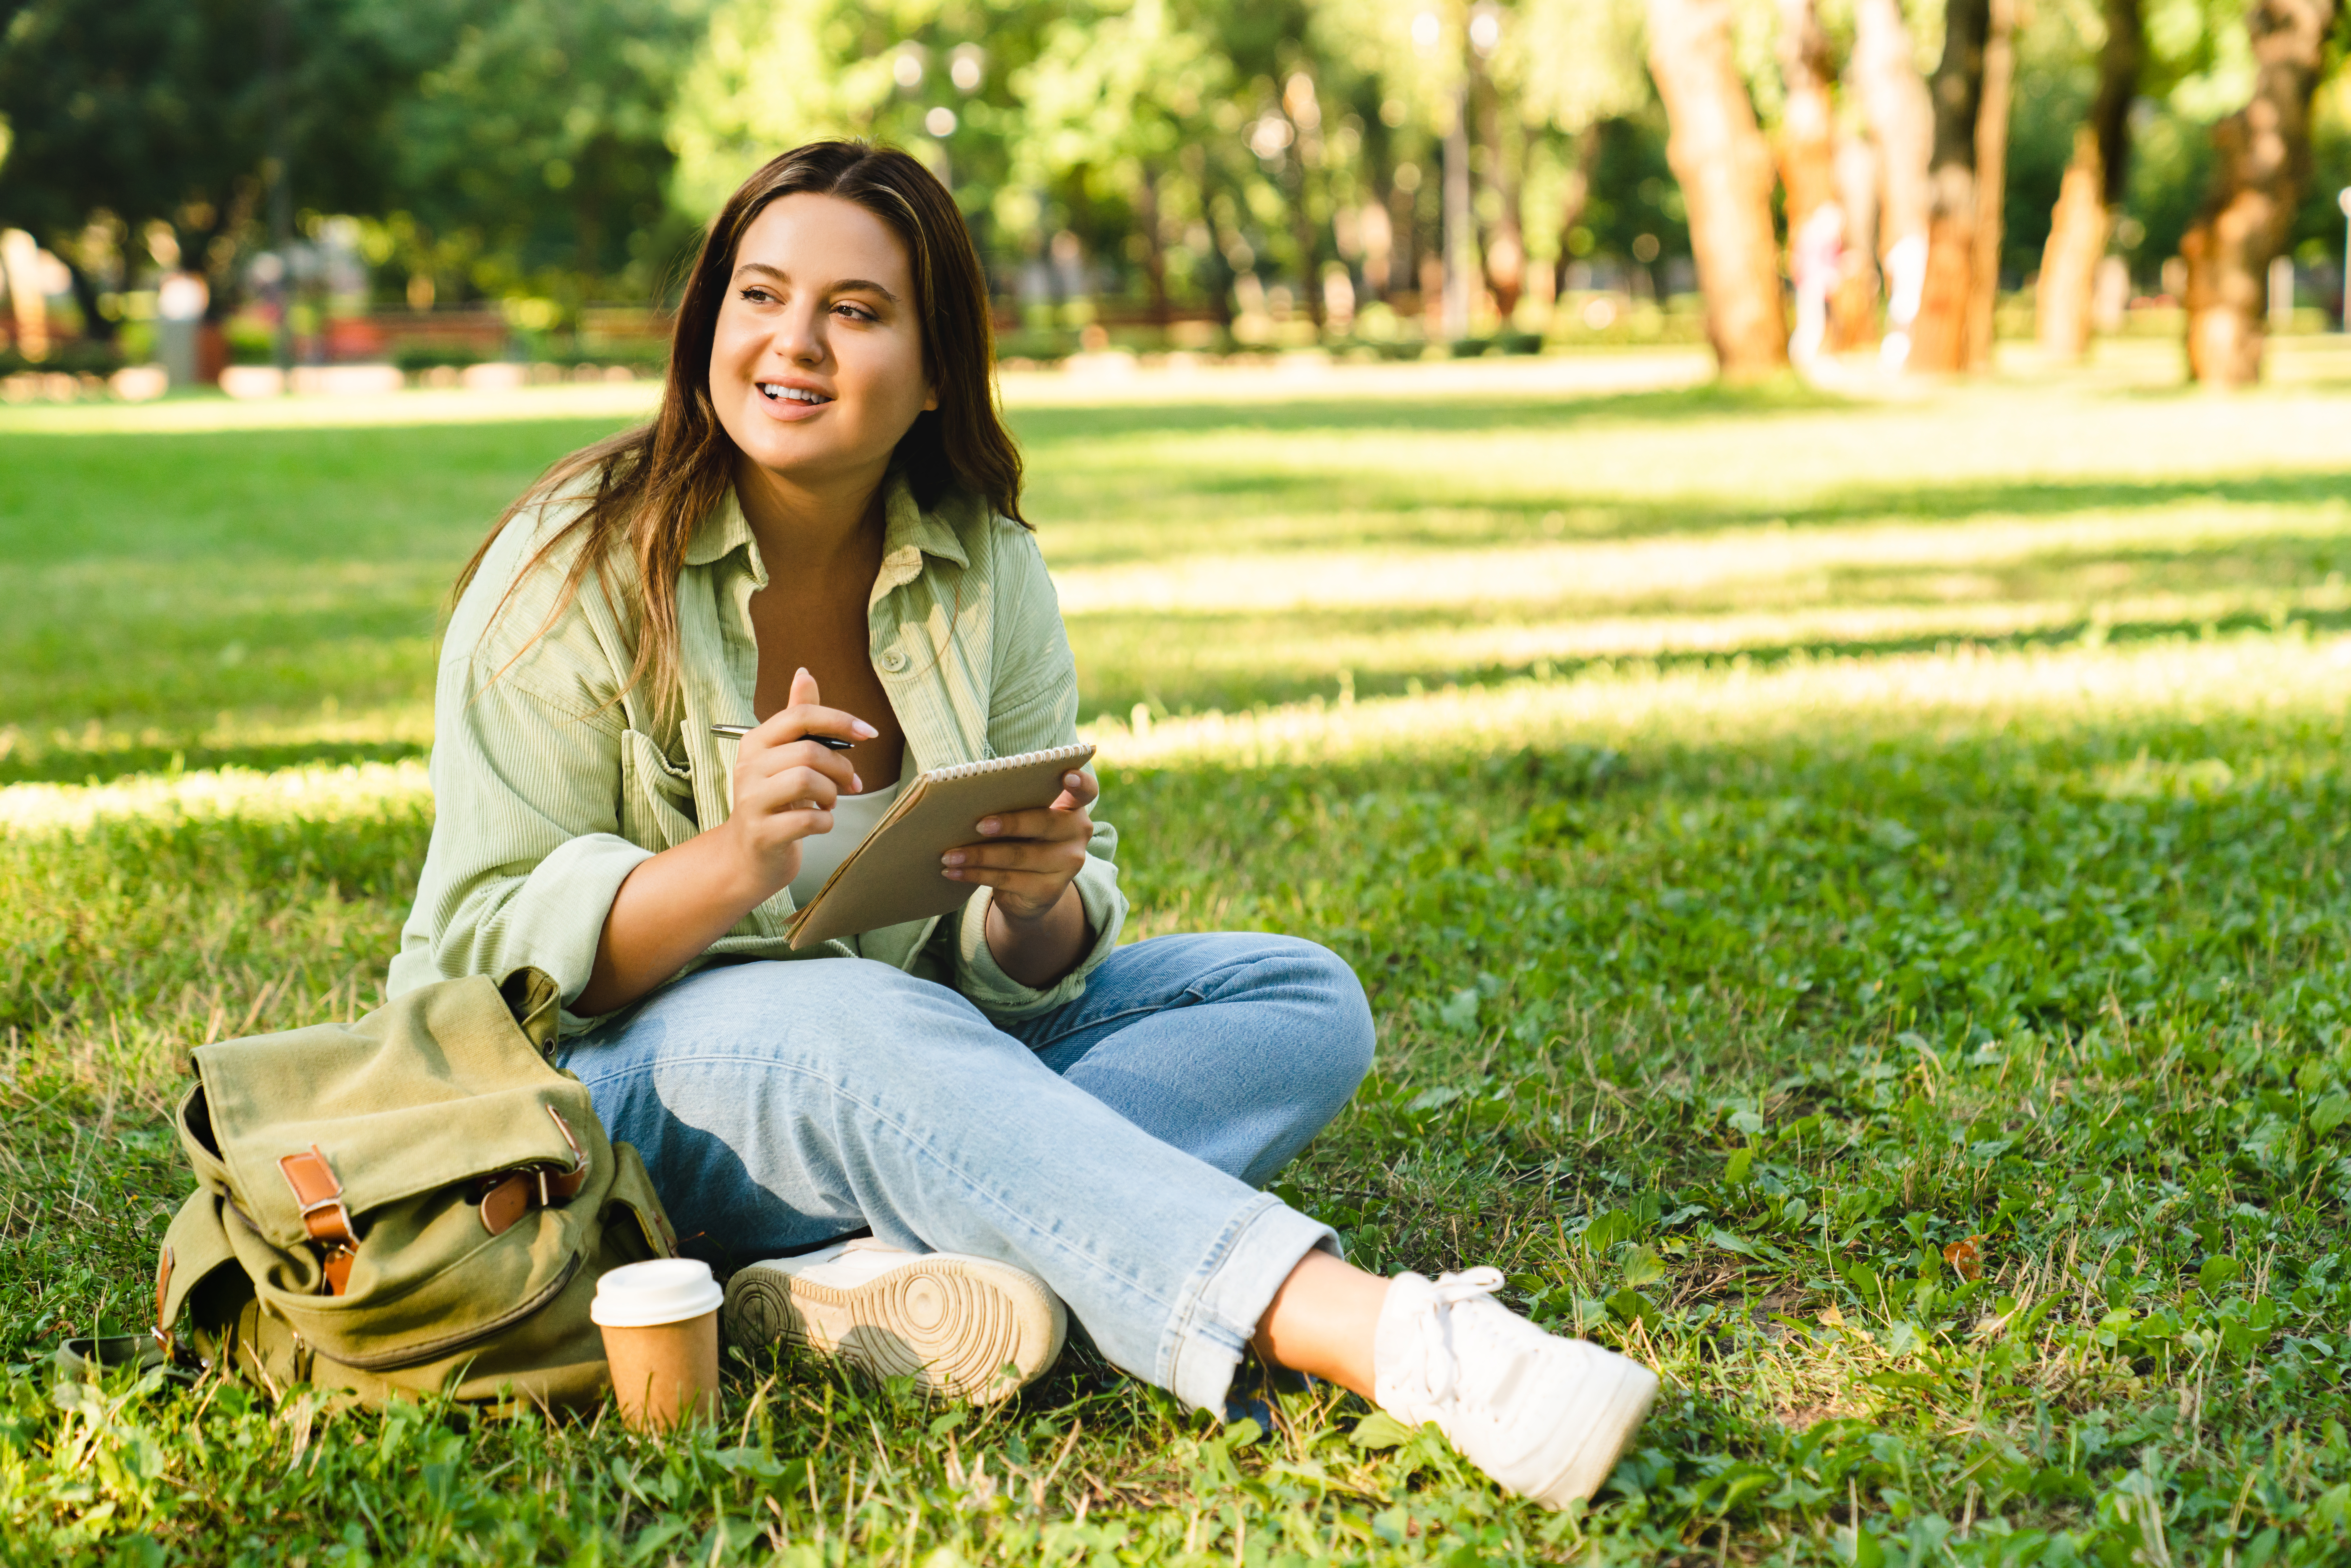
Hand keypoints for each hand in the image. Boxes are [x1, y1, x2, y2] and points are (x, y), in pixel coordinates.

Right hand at [721, 667, 875, 896]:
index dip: (840, 720)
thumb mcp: (783, 756)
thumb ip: (796, 718)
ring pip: (807, 781)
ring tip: (829, 804)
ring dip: (832, 794)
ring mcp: (751, 801)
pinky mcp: (762, 833)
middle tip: (850, 784)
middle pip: (809, 752)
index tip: (869, 733)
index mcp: (756, 742)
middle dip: (841, 768)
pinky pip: (808, 820)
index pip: (800, 715)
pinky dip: (826, 823)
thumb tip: (804, 673)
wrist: (748, 856)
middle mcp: (748, 767)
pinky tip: (820, 823)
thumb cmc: (774, 801)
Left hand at [940, 767, 1097, 923]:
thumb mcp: (1025, 820)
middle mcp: (1078, 834)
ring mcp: (1067, 864)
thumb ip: (1015, 805)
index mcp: (1073, 808)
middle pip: (1045, 823)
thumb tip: (968, 798)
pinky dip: (975, 875)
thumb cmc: (1023, 840)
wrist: (1032, 892)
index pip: (1087, 790)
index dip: (1080, 781)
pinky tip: (953, 872)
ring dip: (978, 855)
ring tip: (948, 855)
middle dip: (1009, 823)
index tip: (1066, 774)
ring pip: (1019, 856)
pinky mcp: (1049, 890)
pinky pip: (1007, 880)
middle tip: (977, 824)